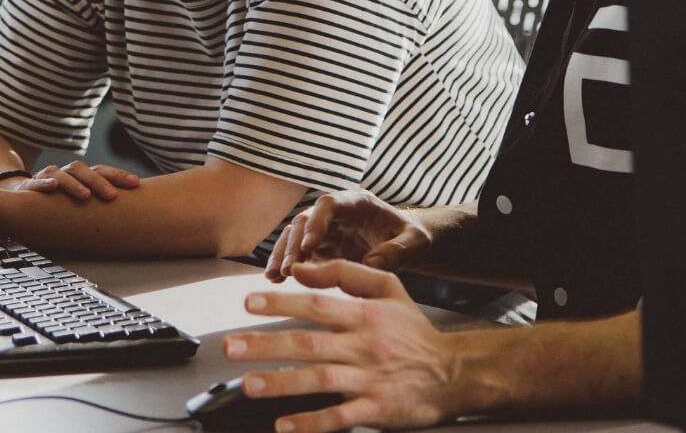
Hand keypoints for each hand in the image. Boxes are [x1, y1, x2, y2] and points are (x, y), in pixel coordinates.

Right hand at [12, 160, 142, 201]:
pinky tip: (52, 187)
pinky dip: (44, 183)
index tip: (135, 184)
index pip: (103, 171)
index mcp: (83, 176)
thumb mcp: (81, 203)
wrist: (22, 200)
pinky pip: (36, 183)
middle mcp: (67, 173)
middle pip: (85, 170)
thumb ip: (101, 204)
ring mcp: (48, 177)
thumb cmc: (60, 203)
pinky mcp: (29, 187)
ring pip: (63, 175)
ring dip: (75, 184)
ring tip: (85, 196)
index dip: (119, 176)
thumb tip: (136, 214)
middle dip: (99, 182)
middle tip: (112, 196)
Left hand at [223, 259, 465, 431]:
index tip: (248, 302)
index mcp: (365, 315)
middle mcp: (365, 346)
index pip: (316, 305)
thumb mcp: (388, 289)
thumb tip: (303, 269)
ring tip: (249, 385)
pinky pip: (340, 417)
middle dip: (267, 345)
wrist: (454, 373)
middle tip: (232, 347)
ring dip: (282, 383)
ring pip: (320, 380)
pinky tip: (285, 425)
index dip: (281, 303)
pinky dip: (312, 422)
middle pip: (310, 343)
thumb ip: (346, 274)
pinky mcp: (377, 409)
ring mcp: (370, 379)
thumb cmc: (414, 331)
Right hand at [266, 190, 436, 280]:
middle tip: (289, 269)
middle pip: (305, 220)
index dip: (316, 222)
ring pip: (295, 236)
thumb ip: (397, 251)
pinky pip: (297, 254)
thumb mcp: (414, 242)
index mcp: (357, 202)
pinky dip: (285, 264)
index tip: (309, 245)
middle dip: (295, 243)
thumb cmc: (413, 239)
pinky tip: (274, 279)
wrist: (408, 246)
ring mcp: (325, 230)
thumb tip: (371, 263)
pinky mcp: (320, 248)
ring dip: (283, 254)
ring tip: (275, 276)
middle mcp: (335, 213)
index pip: (329, 204)